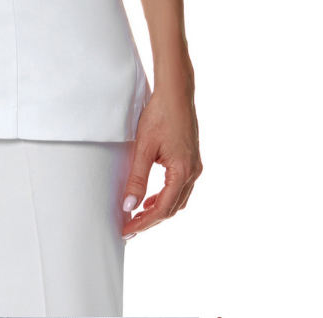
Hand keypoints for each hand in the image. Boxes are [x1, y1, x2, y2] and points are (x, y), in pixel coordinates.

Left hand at [120, 78, 201, 238]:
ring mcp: (195, 167)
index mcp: (183, 172)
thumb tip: (128, 206)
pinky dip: (166, 197)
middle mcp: (193, 172)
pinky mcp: (192, 160)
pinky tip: (151, 197)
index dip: (144, 222)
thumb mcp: (144, 148)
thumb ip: (137, 178)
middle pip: (173, 208)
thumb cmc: (160, 115)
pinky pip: (181, 188)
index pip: (163, 209)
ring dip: (160, 210)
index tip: (127, 230)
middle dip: (151, 220)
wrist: (176, 93)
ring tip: (138, 216)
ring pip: (178, 199)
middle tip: (130, 227)